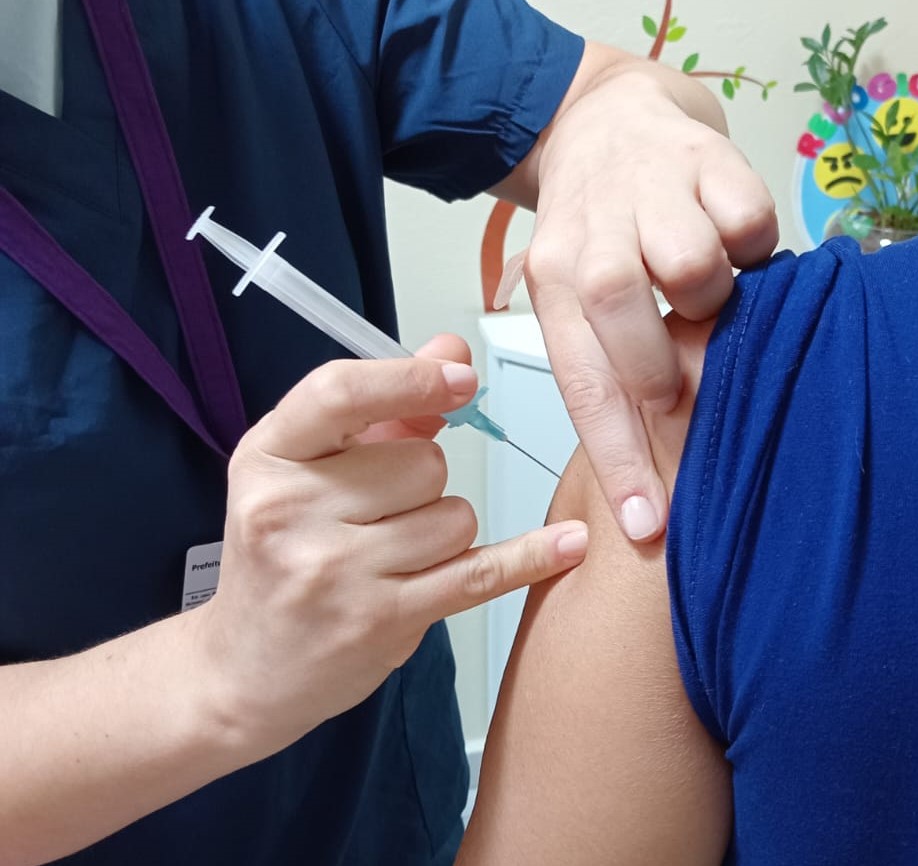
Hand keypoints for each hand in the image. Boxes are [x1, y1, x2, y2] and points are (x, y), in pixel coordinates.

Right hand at [185, 337, 588, 752]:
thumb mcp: (308, 470)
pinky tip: (570, 543)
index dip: (411, 379)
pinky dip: (529, 557)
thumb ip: (383, 407)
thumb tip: (452, 350)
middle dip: (423, 479)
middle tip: (380, 512)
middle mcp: (290, 510)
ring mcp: (334, 571)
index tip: (461, 379)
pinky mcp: (380, 621)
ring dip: (444, 528)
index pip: (339, 392)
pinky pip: (478, 571)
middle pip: (421, 461)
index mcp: (267, 455)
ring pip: (454, 515)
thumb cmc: (282, 553)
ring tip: (391, 553)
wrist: (244, 671)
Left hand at [523, 66, 776, 541]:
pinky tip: (739, 246)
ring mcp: (648, 189)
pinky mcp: (706, 157)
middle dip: (659, 366)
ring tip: (713, 298)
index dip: (618, 456)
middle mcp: (592, 230)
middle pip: (618, 306)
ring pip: (686, 261)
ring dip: (710, 296)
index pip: (581, 378)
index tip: (647, 524)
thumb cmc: (599, 228)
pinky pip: (746, 218)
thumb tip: (657, 459)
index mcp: (551, 277)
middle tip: (685, 384)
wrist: (605, 118)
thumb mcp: (574, 289)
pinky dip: (753, 244)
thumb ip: (607, 356)